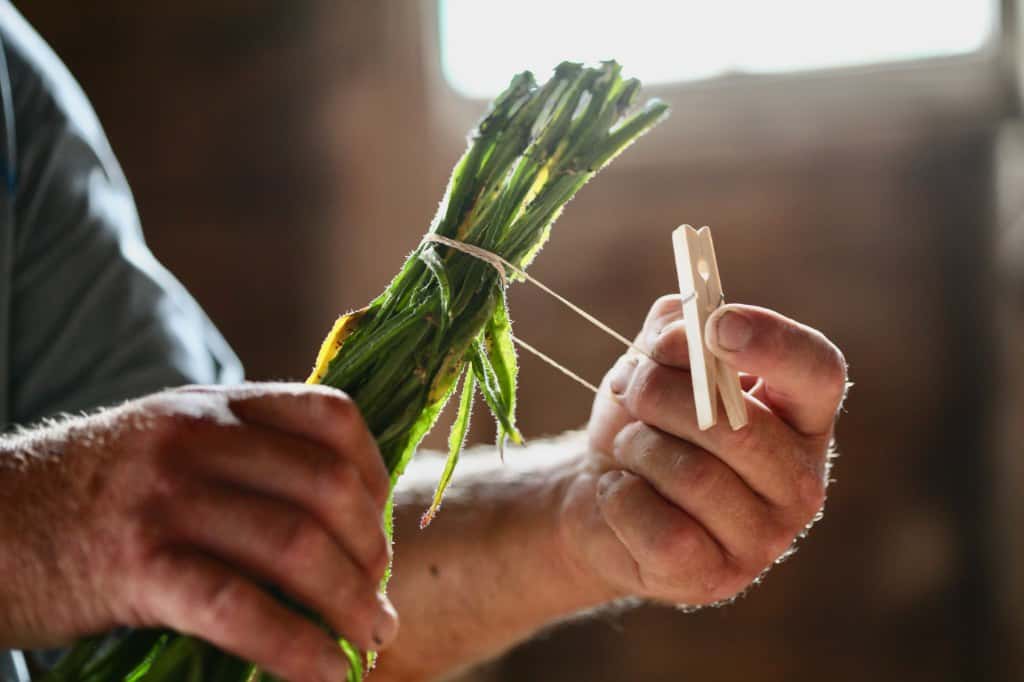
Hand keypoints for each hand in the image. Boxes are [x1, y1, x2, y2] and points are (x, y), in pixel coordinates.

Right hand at [0, 383, 395, 681]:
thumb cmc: (87, 496)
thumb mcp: (168, 445)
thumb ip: (243, 457)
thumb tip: (336, 514)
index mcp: (216, 405)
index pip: (333, 416)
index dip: (377, 476)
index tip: (383, 529)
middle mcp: (197, 438)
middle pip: (328, 486)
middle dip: (373, 552)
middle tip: (380, 600)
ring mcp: (166, 497)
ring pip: (295, 546)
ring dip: (351, 604)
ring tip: (371, 641)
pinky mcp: (136, 565)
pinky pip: (240, 607)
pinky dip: (296, 646)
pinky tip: (326, 675)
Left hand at [563, 297, 845, 605]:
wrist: (601, 495)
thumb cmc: (647, 422)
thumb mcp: (657, 361)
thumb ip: (676, 330)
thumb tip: (684, 335)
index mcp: (800, 416)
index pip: (818, 373)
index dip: (773, 344)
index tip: (718, 326)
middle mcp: (800, 481)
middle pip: (739, 428)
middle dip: (663, 395)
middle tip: (633, 390)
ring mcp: (764, 538)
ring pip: (694, 476)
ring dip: (638, 446)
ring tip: (630, 448)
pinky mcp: (715, 578)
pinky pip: (659, 525)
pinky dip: (619, 496)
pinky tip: (621, 492)